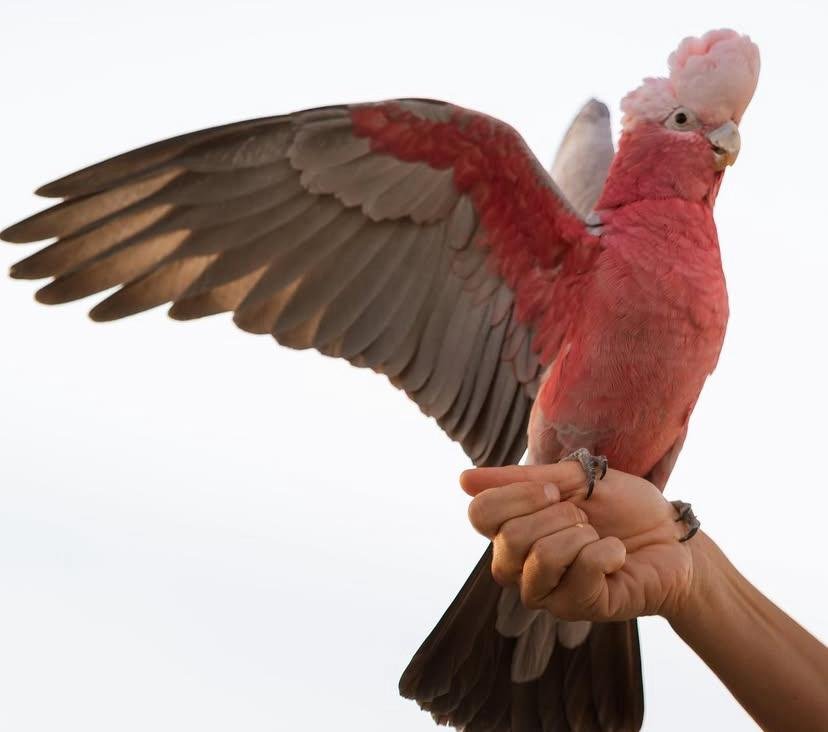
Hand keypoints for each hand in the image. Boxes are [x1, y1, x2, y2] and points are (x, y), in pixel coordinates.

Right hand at [462, 462, 695, 621]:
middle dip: (558, 516)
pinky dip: (607, 552)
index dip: (517, 496)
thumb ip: (520, 480)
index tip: (556, 490)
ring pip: (541, 558)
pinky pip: (581, 573)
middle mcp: (521, 567)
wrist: (672, 535)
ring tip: (598, 537)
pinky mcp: (580, 609)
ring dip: (581, 535)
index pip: (480, 515)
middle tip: (584, 518)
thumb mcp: (572, 480)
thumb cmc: (621, 506)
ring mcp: (548, 593)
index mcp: (513, 531)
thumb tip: (462, 480)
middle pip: (509, 538)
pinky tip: (616, 556)